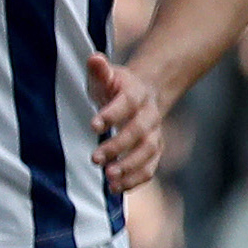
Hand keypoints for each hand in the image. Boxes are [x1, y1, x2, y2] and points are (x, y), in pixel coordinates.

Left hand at [88, 52, 169, 193]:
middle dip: (118, 146)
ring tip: (109, 178)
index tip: (93, 125)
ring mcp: (154, 134)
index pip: (127, 103)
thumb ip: (99, 70)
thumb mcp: (107, 75)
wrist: (146, 94)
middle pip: (139, 131)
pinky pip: (150, 167)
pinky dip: (136, 179)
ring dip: (130, 166)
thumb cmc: (117, 86)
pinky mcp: (154, 151)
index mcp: (136, 93)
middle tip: (95, 159)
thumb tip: (94, 59)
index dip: (112, 114)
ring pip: (149, 152)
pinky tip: (116, 188)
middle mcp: (150, 115)